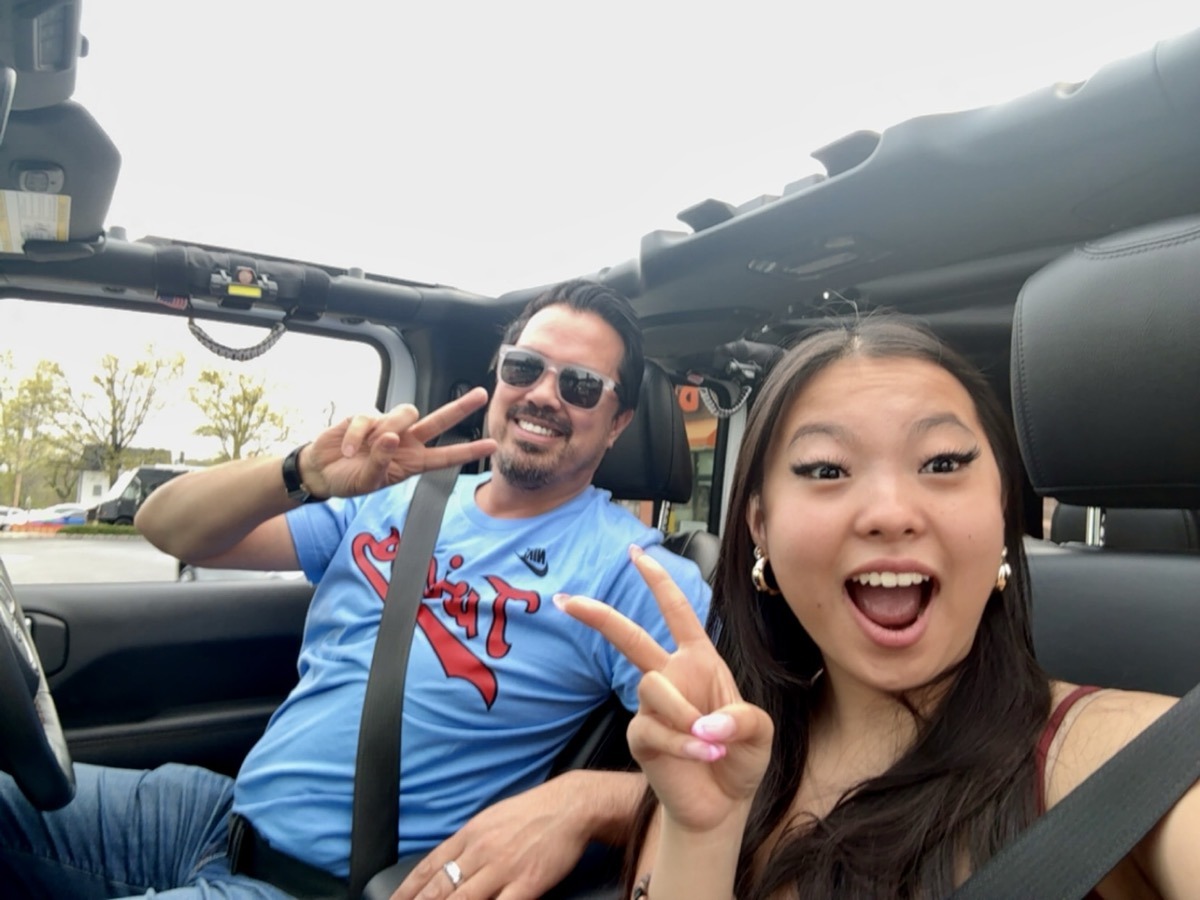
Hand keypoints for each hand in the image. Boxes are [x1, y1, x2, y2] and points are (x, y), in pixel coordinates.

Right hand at [301, 387, 496, 498]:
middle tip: (481, 395)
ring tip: (363, 450)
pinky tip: (349, 448)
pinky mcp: (367, 415)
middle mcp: (405, 441)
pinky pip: (370, 417)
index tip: (491, 445)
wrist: (321, 471)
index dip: (468, 451)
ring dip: (387, 429)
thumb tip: (391, 437)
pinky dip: (358, 434)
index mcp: (412, 462)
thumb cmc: (349, 479)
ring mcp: (387, 426)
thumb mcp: (368, 482)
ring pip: (405, 412)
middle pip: (438, 420)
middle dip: (460, 407)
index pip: (445, 456)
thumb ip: (381, 462)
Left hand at [390, 775, 593, 899]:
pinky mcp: (526, 884)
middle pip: (440, 889)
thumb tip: (447, 863)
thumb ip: (469, 843)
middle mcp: (481, 852)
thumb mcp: (491, 819)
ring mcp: (503, 870)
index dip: (407, 890)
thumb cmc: (532, 813)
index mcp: (470, 835)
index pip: (429, 867)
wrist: (570, 805)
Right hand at [557, 546, 773, 833]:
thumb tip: (705, 723)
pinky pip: (653, 728)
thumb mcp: (760, 733)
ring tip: (710, 741)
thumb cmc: (740, 758)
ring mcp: (651, 707)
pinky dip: (683, 744)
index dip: (659, 581)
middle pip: (630, 638)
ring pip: (652, 686)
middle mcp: (671, 677)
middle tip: (566, 600)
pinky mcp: (640, 737)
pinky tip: (703, 756)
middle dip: (599, 616)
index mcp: (699, 662)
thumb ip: (743, 719)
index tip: (636, 553)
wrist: (723, 805)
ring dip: (683, 712)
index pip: (677, 613)